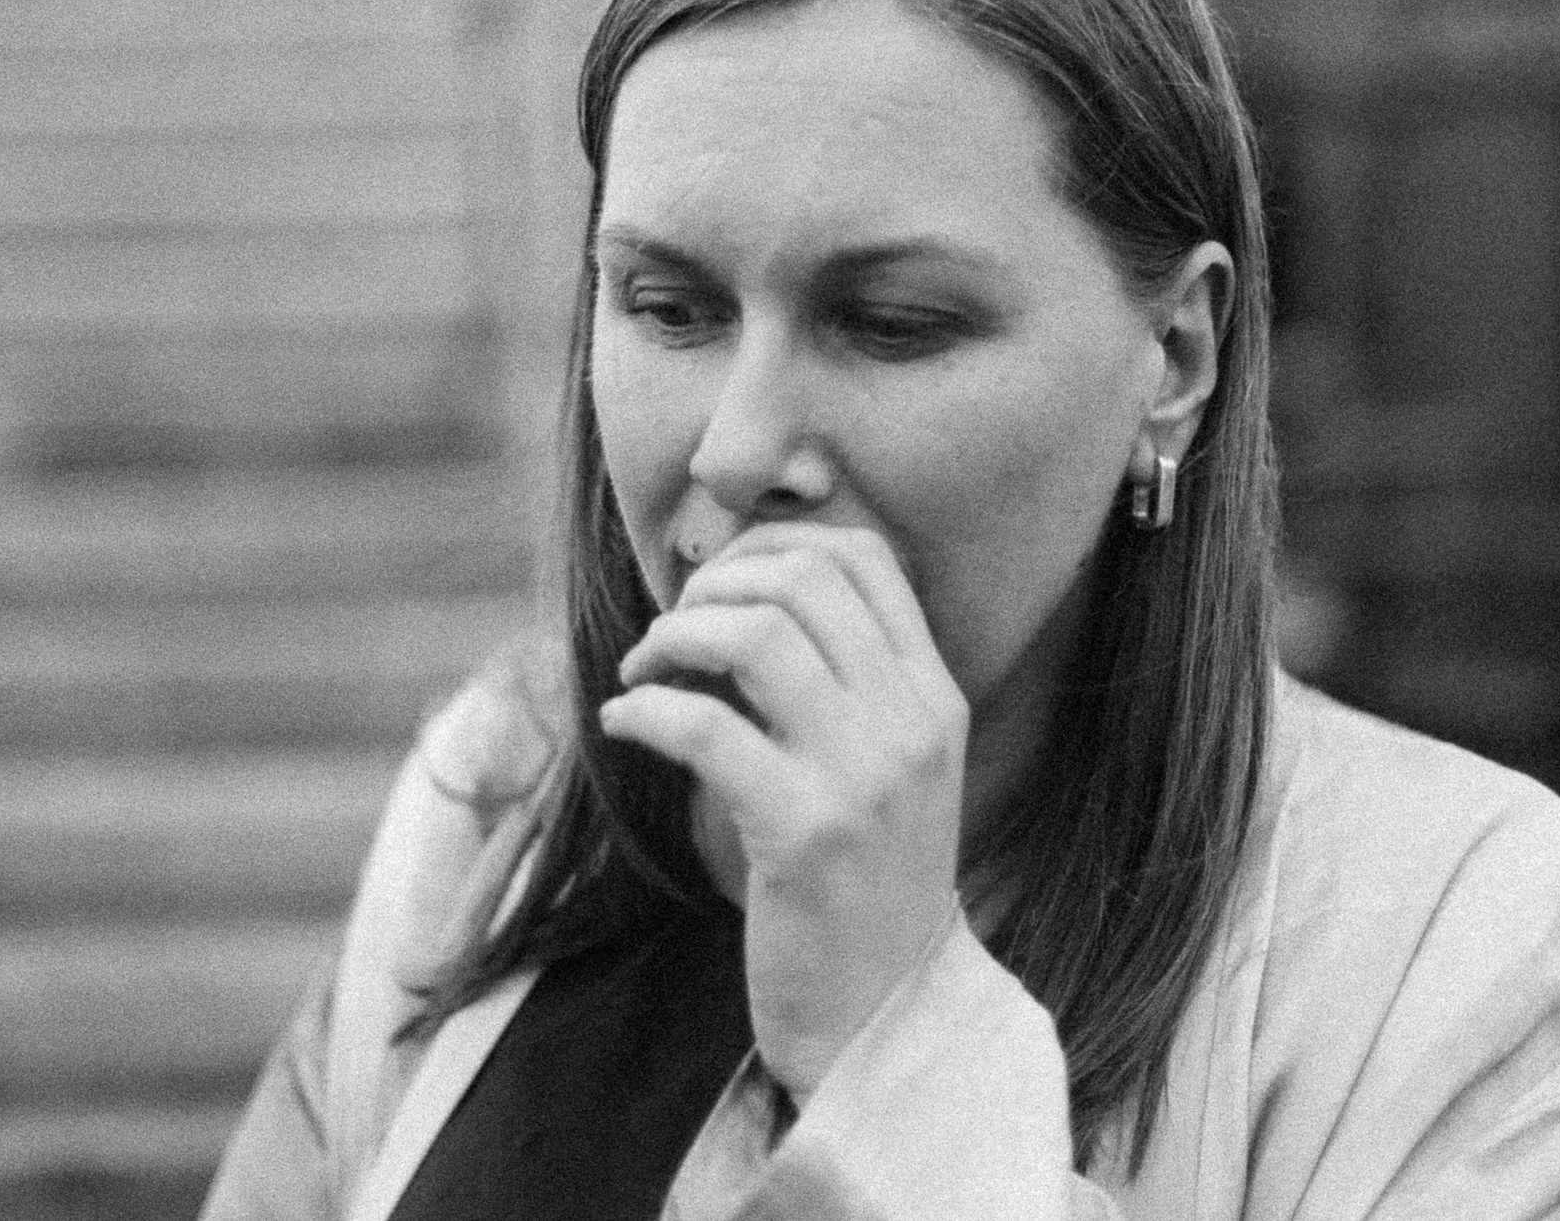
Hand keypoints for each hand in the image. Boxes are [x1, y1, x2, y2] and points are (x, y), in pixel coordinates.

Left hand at [599, 522, 969, 1099]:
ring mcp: (864, 776)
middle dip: (712, 585)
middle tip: (668, 632)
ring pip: (755, 635)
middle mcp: (912, 722)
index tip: (717, 582)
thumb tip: (742, 594)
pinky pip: (704, 727)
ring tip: (640, 669)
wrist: (884, 1015)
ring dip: (673, 636)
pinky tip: (623, 723)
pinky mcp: (802, 832)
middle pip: (803, 579)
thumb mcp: (889, 768)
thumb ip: (848, 684)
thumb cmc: (864, 884)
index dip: (772, 543)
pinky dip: (645, 709)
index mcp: (936, 695)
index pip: (864, 556)